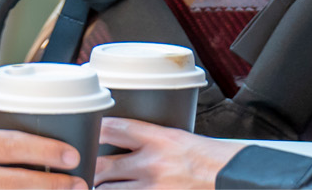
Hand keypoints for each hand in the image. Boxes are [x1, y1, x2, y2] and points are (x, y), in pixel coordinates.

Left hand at [94, 120, 239, 188]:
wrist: (228, 176)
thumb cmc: (207, 157)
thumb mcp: (178, 137)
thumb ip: (151, 139)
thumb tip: (126, 141)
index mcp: (159, 138)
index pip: (116, 128)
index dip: (96, 130)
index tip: (86, 132)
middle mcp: (153, 163)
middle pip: (105, 166)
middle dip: (90, 168)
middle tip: (82, 167)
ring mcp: (153, 188)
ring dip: (100, 188)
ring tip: (94, 184)